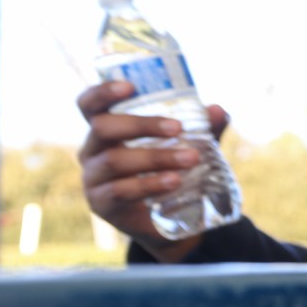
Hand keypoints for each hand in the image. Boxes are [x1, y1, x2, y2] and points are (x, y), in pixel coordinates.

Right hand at [77, 81, 229, 261]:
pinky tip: (174, 181)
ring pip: (114, 160)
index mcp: (106, 130)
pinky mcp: (101, 204)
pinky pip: (121, 190)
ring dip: (155, 157)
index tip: (131, 86)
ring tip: (190, 159)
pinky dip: (149, 183)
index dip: (103, 92)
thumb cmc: (169, 171)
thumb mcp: (187, 146)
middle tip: (178, 128)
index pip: (89, 105)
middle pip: (102, 128)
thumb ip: (202, 129)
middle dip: (141, 125)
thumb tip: (217, 110)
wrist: (169, 220)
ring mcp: (93, 178)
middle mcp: (92, 150)